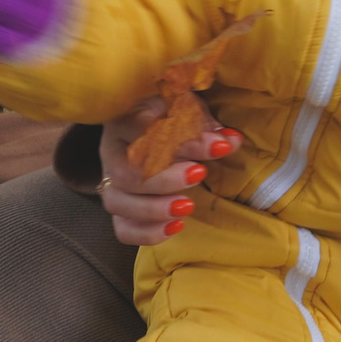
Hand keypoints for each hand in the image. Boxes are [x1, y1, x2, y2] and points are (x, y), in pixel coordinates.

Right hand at [98, 92, 239, 246]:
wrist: (155, 130)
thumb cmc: (169, 114)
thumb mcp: (185, 108)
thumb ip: (204, 124)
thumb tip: (230, 140)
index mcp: (122, 120)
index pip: (145, 130)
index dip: (182, 140)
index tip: (220, 145)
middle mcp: (110, 154)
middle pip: (125, 173)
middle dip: (164, 179)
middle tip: (200, 173)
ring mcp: (111, 183)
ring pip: (117, 203)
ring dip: (153, 208)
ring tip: (187, 206)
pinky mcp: (120, 208)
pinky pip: (122, 229)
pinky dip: (147, 233)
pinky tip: (176, 226)